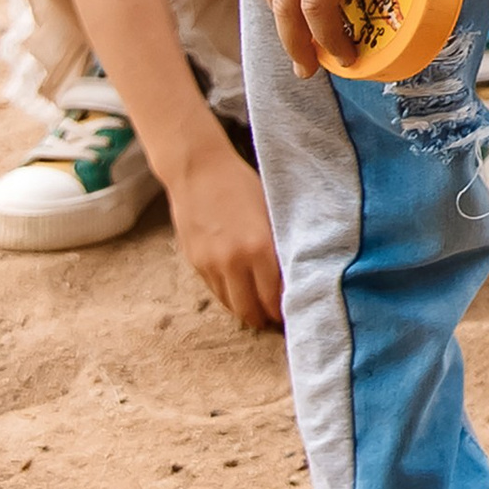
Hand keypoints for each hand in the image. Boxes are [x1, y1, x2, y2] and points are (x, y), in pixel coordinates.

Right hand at [158, 124, 285, 328]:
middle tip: (277, 319)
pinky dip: (230, 296)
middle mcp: (234, 261)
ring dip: (247, 311)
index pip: (275, 298)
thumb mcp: (270, 211)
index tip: (293, 313)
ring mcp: (211, 265)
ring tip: (260, 309)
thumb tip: (293, 276)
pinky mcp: (195, 264)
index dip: (284, 311)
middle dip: (265, 319)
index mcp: (259, 247)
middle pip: (251, 310)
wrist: (197, 170)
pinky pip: (216, 292)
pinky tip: (241, 291)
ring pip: (231, 305)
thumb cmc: (241, 184)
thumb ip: (280, 245)